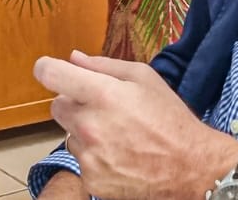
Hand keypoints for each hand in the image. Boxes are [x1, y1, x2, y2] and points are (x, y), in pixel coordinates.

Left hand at [34, 50, 237, 199]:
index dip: (46, 68)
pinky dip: (95, 158)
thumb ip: (104, 66)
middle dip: (75, 104)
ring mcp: (88, 156)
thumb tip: (74, 58)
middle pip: (57, 106)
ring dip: (85, 133)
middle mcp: (89, 125)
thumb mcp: (144, 78)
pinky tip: (120, 155)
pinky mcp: (91, 180)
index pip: (51, 75)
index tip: (49, 70)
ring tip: (118, 136)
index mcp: (101, 95)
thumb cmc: (170, 119)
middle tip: (103, 108)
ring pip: (70, 136)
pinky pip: (81, 161)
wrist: (191, 167)